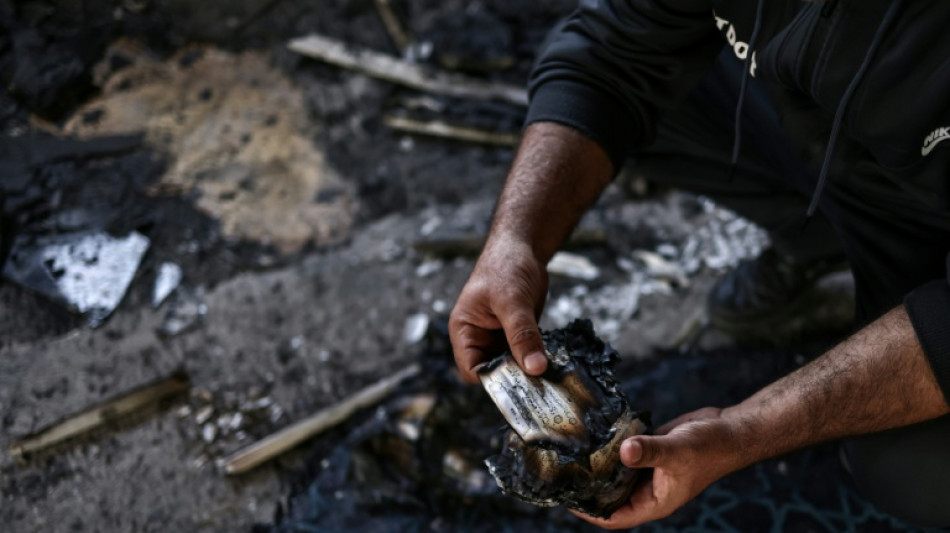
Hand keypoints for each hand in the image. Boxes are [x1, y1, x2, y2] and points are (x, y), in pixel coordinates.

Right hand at [449, 236, 549, 382]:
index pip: (472, 370)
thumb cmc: (505, 267)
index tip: (520, 386)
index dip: (493, 380)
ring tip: (551, 379)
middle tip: (541, 387)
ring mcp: (499, 339)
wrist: (522, 248)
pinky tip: (554, 366)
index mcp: (465, 331)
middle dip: (515, 380)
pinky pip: (527, 357)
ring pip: (512, 367)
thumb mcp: (512, 302)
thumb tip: (535, 368)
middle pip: (494, 373)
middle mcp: (479, 339)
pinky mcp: (518, 337)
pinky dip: (538, 361)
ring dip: (529, 372)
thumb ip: (523, 335)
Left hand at [572, 407, 743, 529]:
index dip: (590, 512)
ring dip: (597, 466)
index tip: (566, 499)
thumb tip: (624, 451)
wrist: (728, 430)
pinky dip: (609, 448)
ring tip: (570, 454)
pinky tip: (590, 435)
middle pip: (610, 496)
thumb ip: (650, 452)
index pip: (614, 517)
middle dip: (588, 488)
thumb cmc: (710, 448)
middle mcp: (648, 490)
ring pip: (615, 474)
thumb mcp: (677, 451)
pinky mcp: (648, 452)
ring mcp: (647, 471)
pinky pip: (622, 454)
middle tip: (561, 473)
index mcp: (655, 502)